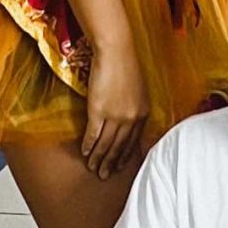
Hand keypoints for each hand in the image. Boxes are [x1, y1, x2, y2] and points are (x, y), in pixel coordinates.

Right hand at [79, 35, 149, 178]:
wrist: (115, 51)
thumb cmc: (125, 65)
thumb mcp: (137, 90)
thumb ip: (134, 107)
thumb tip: (126, 119)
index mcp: (142, 113)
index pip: (134, 142)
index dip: (125, 156)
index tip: (119, 166)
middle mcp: (131, 118)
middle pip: (120, 147)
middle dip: (112, 163)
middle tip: (105, 175)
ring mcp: (115, 116)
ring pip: (107, 144)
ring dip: (99, 158)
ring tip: (93, 168)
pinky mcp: (99, 111)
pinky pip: (93, 134)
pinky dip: (89, 146)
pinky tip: (85, 153)